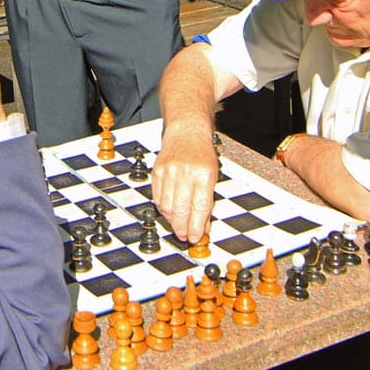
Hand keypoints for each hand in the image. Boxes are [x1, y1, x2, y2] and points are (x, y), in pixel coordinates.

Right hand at [151, 124, 218, 242]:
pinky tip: (169, 213)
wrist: (187, 132)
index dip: (196, 227)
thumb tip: (203, 227)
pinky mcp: (157, 171)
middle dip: (182, 228)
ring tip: (177, 226)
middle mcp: (185, 172)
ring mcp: (169, 171)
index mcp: (204, 174)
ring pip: (167, 206)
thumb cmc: (202, 154)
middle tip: (185, 236)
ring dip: (171, 221)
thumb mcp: (212, 176)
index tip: (196, 237)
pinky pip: (158, 197)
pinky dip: (163, 209)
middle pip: (180, 209)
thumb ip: (207, 202)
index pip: (199, 207)